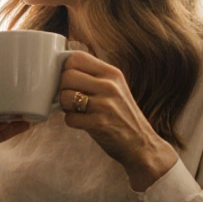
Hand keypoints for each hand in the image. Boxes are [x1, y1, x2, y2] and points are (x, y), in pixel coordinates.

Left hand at [58, 52, 177, 190]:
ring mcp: (105, 105)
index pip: (76, 57)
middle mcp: (109, 86)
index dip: (66, 68)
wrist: (141, 143)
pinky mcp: (99, 123)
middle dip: (63, 89)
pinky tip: (84, 123)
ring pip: (65, 96)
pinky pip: (69, 118)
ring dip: (66, 107)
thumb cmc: (121, 114)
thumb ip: (93, 75)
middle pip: (66, 76)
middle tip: (73, 98)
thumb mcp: (114, 87)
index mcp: (112, 73)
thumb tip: (61, 67)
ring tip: (78, 111)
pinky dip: (73, 122)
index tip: (70, 80)